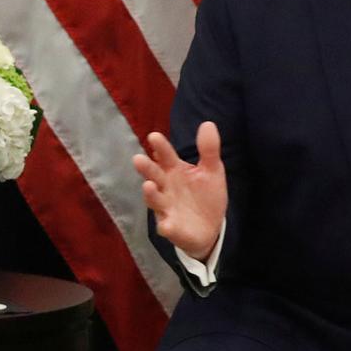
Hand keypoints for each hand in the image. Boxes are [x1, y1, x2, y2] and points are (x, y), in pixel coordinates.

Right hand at [134, 121, 227, 260]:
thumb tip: (208, 123)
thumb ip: (208, 149)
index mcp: (174, 171)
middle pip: (154, 175)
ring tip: (148, 186)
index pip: (165, 156)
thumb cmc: (205, 196)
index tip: (154, 137)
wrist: (210, 227)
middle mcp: (165, 187)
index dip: (160, 147)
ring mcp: (166, 208)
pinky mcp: (171, 227)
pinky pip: (167, 227)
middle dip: (146, 168)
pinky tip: (167, 225)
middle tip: (138, 159)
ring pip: (155, 200)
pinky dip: (166, 226)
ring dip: (150, 194)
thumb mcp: (212, 170)